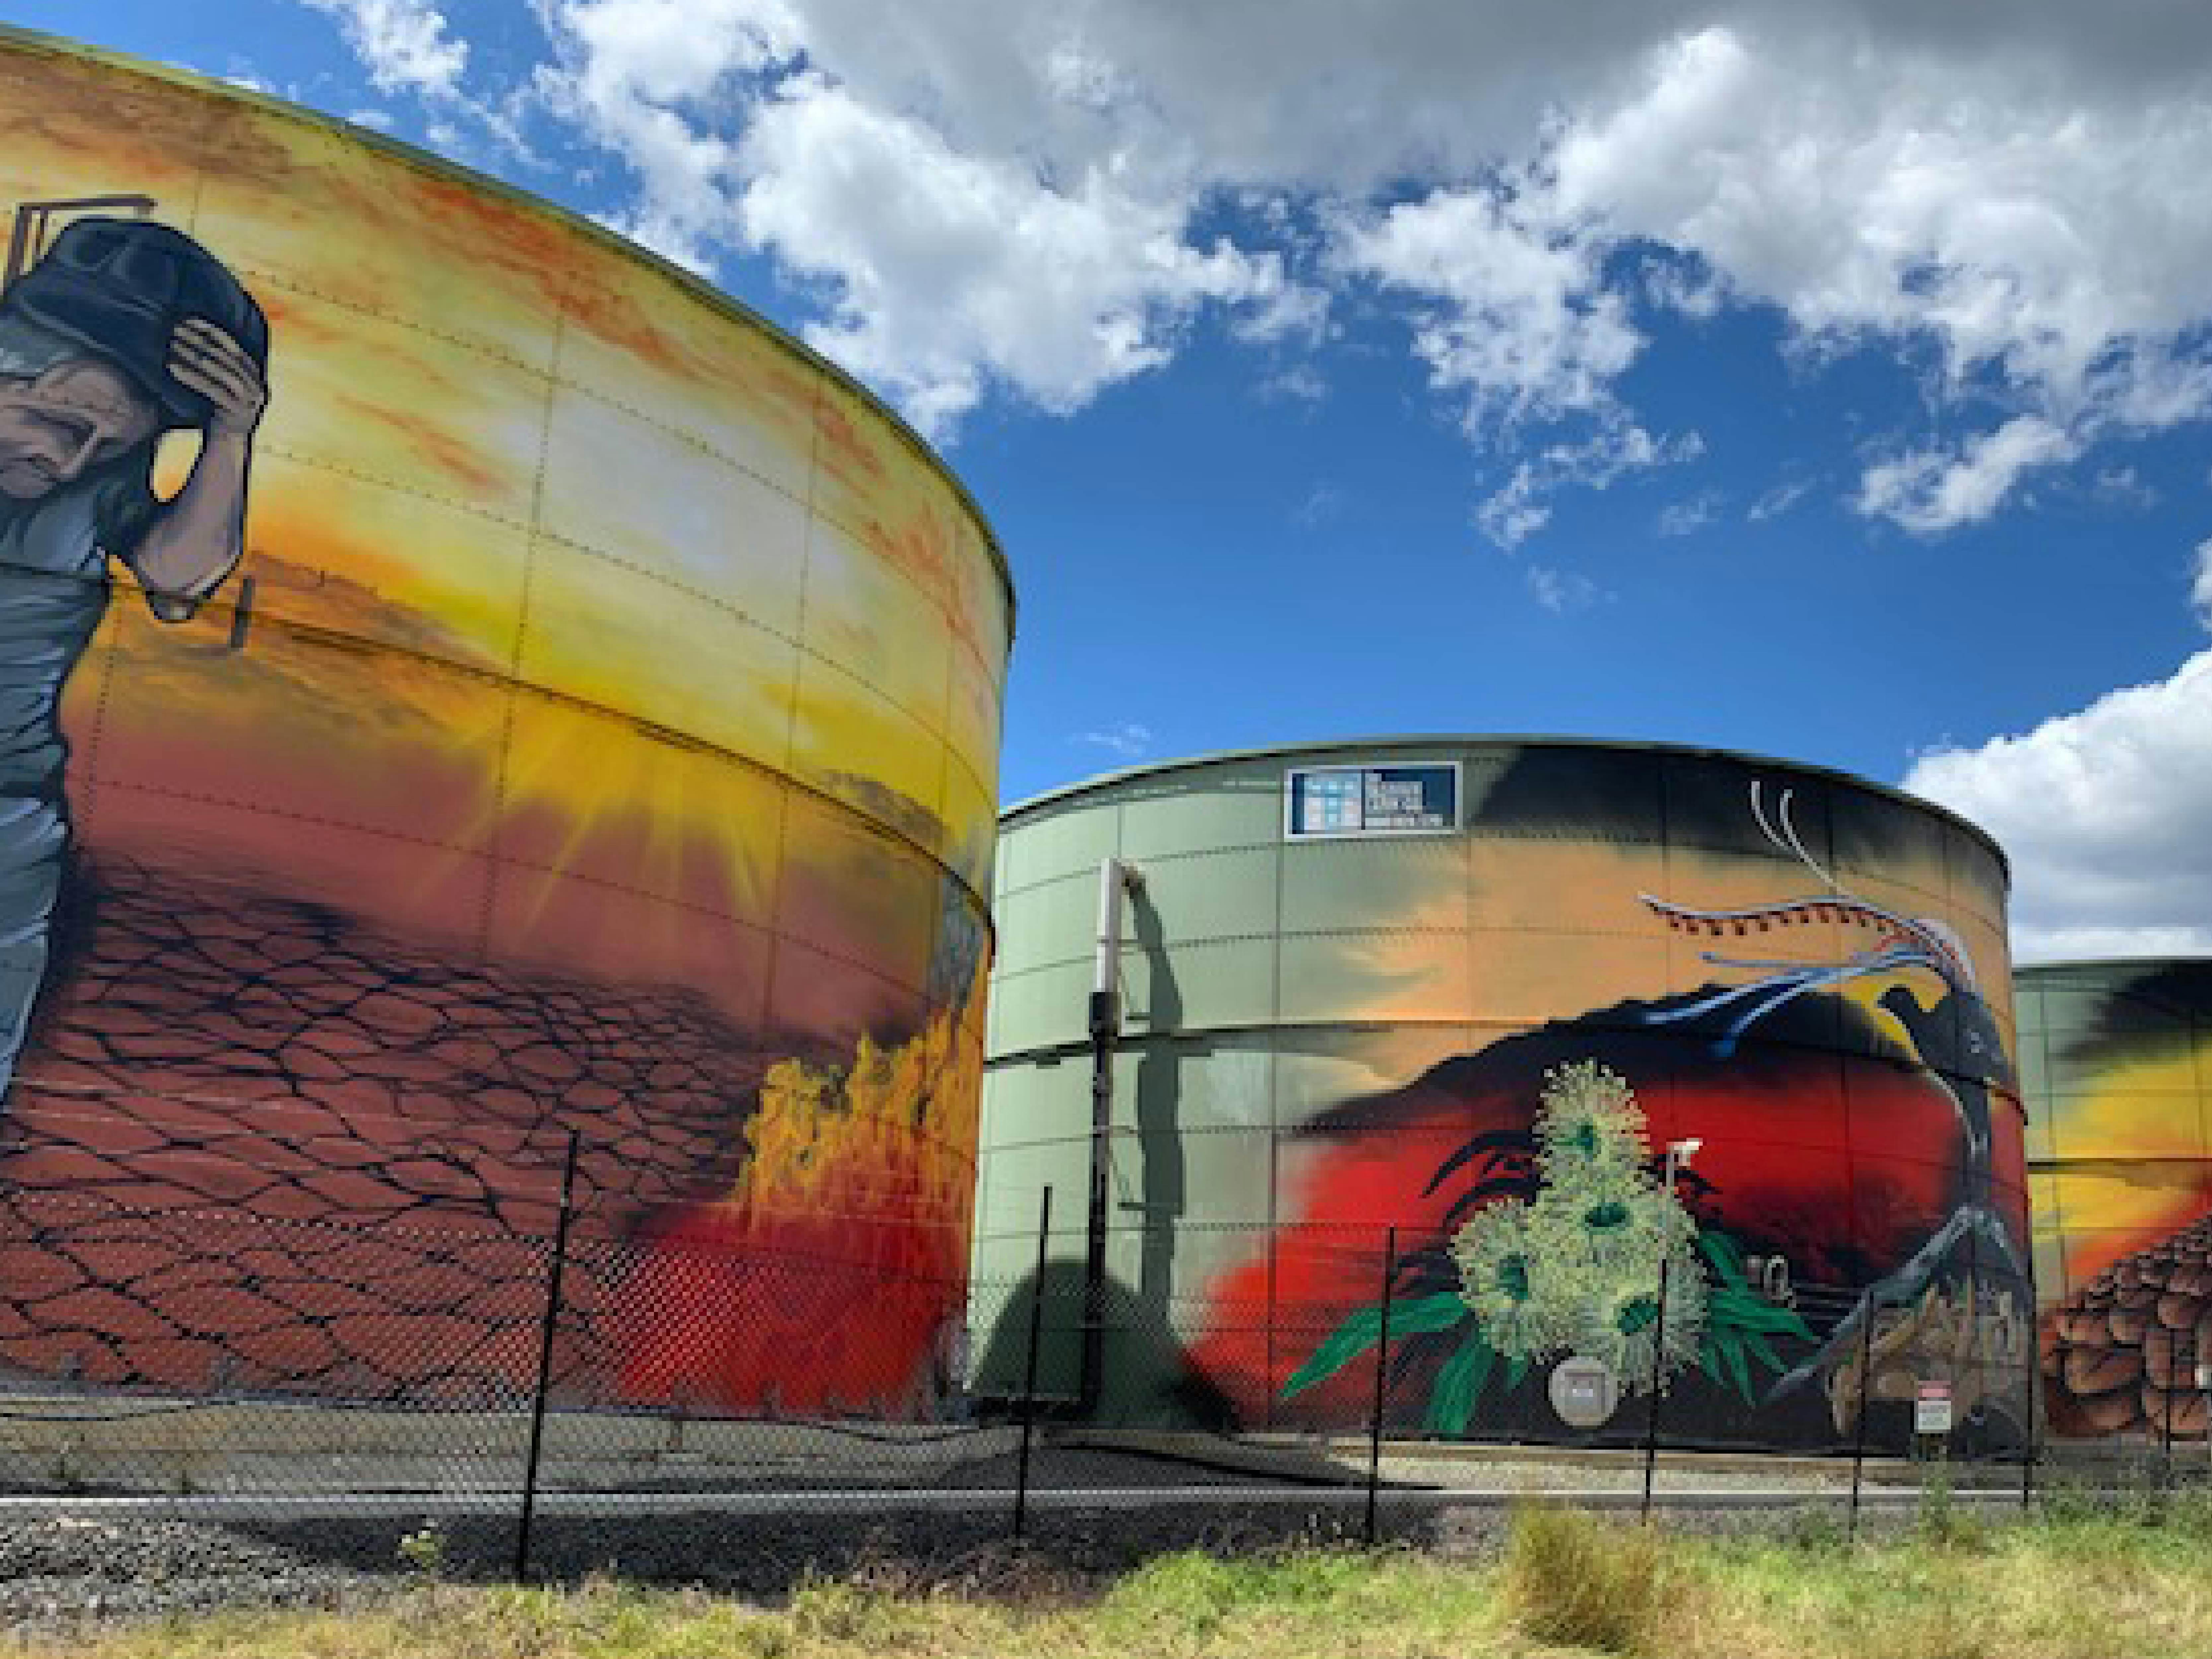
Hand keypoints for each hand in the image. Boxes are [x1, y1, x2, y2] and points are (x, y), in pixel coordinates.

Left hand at [167, 318, 266, 439]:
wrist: (227, 444)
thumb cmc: (219, 411)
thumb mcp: (225, 387)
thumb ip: (221, 368)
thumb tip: (195, 338)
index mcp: (256, 377)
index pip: (235, 347)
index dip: (213, 332)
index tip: (189, 320)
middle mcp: (257, 387)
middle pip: (227, 357)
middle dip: (200, 341)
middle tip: (175, 331)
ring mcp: (250, 401)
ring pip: (221, 372)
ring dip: (194, 356)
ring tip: (172, 346)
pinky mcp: (237, 413)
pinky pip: (212, 390)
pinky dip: (192, 377)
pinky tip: (173, 368)